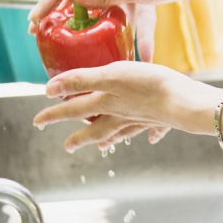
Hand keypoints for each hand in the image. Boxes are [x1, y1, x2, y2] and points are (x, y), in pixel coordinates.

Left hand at [33, 61, 219, 153]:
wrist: (185, 102)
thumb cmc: (149, 86)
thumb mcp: (110, 75)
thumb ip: (81, 80)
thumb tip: (51, 89)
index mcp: (106, 105)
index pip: (74, 110)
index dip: (54, 114)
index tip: (38, 121)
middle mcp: (122, 116)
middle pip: (95, 129)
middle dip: (80, 137)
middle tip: (67, 146)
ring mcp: (141, 120)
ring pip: (121, 132)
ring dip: (111, 139)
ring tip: (104, 146)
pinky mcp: (161, 119)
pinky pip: (151, 129)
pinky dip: (150, 133)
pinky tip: (152, 138)